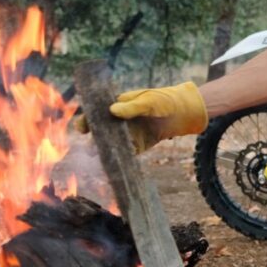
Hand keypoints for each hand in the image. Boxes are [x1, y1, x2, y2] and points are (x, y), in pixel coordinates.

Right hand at [74, 81, 207, 153]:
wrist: (184, 113)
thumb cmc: (164, 101)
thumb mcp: (149, 102)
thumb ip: (132, 107)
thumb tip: (112, 110)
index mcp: (117, 106)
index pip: (96, 113)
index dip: (86, 120)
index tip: (82, 128)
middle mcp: (118, 121)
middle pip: (100, 132)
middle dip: (93, 140)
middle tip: (91, 147)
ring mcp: (127, 134)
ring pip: (110, 145)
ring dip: (105, 152)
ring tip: (102, 158)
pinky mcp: (136, 146)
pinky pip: (125, 154)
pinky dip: (120, 160)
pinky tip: (116, 165)